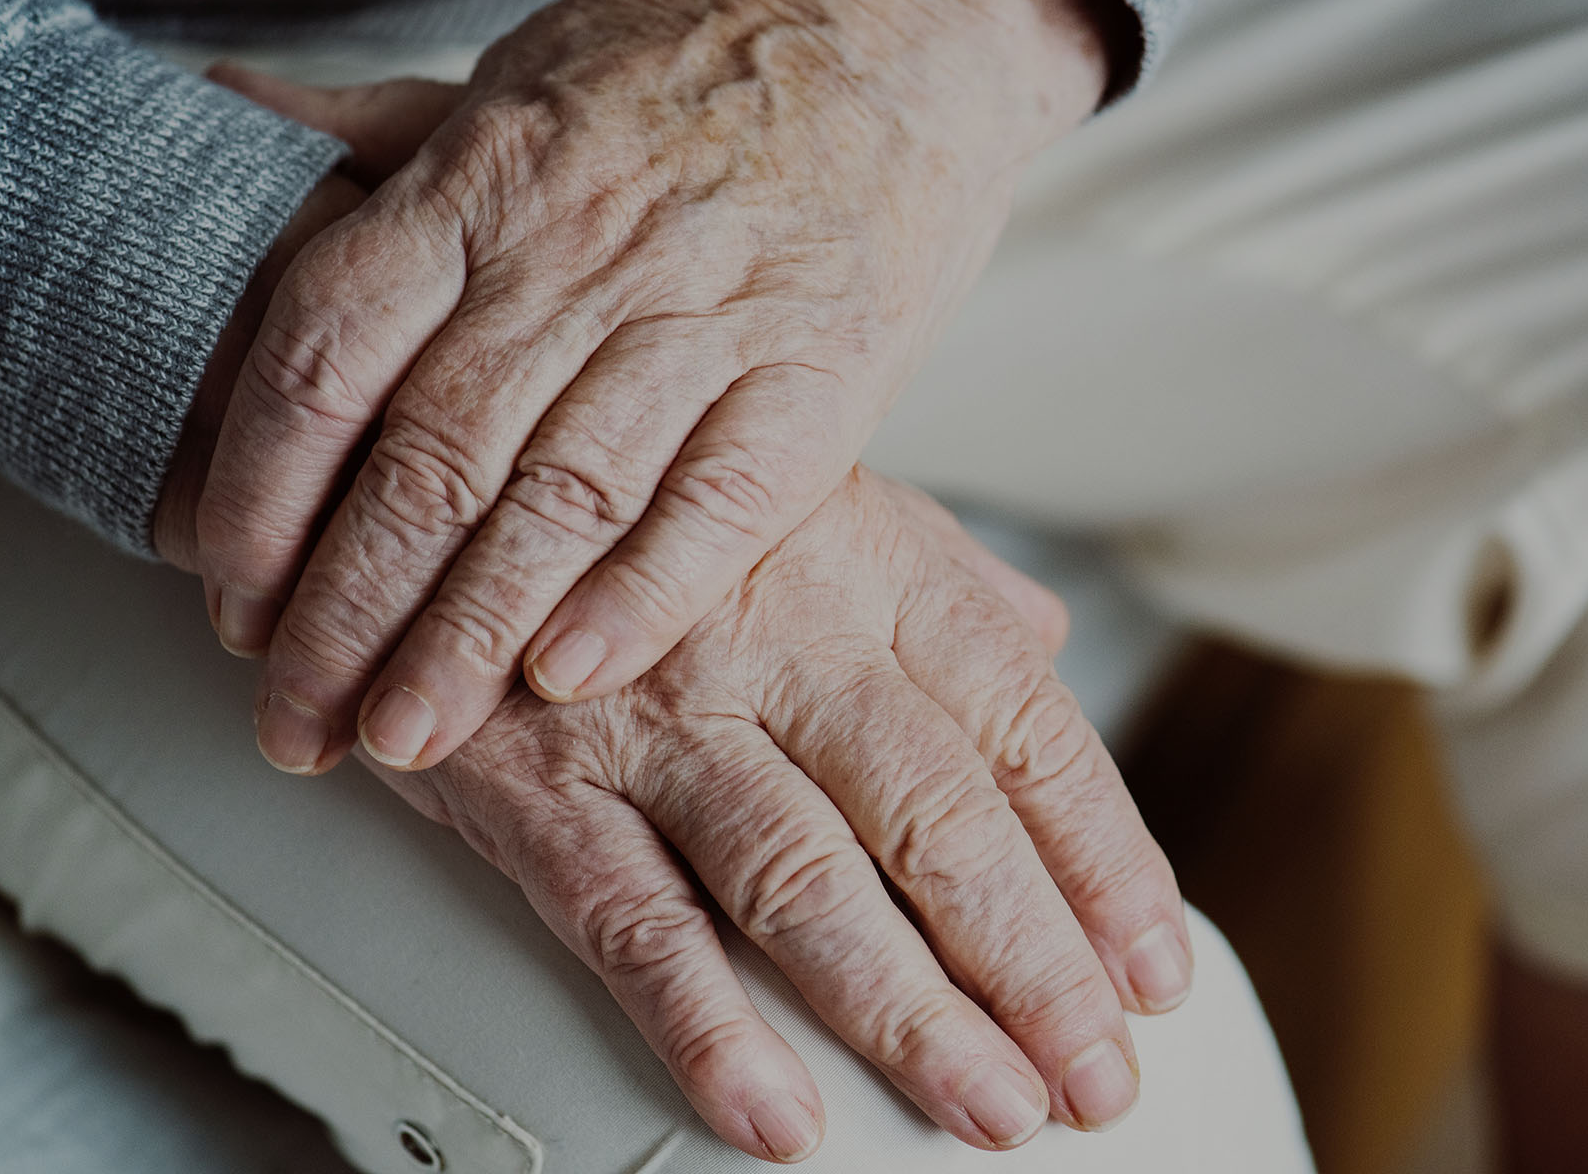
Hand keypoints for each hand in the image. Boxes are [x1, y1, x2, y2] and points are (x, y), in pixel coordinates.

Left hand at [191, 0, 1121, 776]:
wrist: (892, 26)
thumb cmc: (693, 69)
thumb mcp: (514, 80)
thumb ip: (378, 134)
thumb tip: (232, 111)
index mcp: (482, 183)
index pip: (328, 358)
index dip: (262, 497)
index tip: (235, 605)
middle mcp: (577, 254)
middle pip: (428, 459)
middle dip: (347, 615)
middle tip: (300, 723)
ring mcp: (702, 315)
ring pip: (558, 499)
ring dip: (468, 636)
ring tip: (407, 738)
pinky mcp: (819, 372)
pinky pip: (718, 502)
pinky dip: (640, 596)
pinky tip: (572, 678)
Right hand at [361, 469, 1189, 1160]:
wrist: (435, 478)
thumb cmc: (644, 503)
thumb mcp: (810, 494)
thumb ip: (937, 575)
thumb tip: (1049, 642)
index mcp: (869, 567)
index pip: (1026, 726)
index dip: (1104, 857)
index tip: (1152, 964)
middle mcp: (780, 638)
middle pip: (939, 819)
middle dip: (1034, 965)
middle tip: (1096, 1075)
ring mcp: (657, 715)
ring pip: (806, 883)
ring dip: (908, 1016)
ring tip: (990, 1109)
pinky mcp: (540, 785)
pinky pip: (634, 923)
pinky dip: (707, 1030)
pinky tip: (779, 1114)